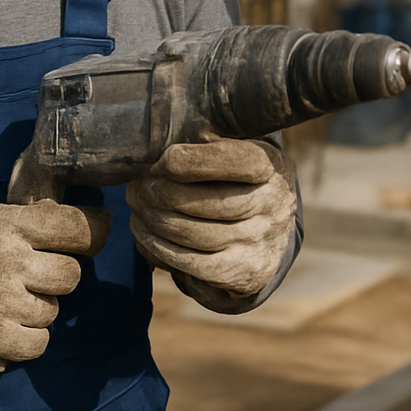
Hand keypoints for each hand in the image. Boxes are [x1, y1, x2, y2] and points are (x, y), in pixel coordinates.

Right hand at [0, 199, 110, 363]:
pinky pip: (39, 343)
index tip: (91, 238)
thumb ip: (24, 219)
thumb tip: (77, 221)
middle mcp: (10, 259)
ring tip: (3, 302)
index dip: (91, 234)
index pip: (76, 227)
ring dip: (35, 310)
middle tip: (31, 279)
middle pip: (71, 275)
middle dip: (55, 278)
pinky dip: (27, 340)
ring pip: (53, 310)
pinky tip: (6, 328)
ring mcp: (3, 300)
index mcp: (8, 224)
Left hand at [125, 138, 297, 297]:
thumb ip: (203, 137)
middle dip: (161, 193)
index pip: (238, 162)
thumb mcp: (233, 146)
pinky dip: (160, 247)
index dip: (192, 162)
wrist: (265, 226)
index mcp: (272, 164)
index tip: (161, 161)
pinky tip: (144, 231)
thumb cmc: (234, 175)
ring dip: (154, 220)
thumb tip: (154, 145)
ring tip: (136, 206)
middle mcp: (275, 205)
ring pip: (196, 235)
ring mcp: (262, 243)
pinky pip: (194, 264)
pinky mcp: (246, 273)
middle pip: (210, 202)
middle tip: (136, 187)